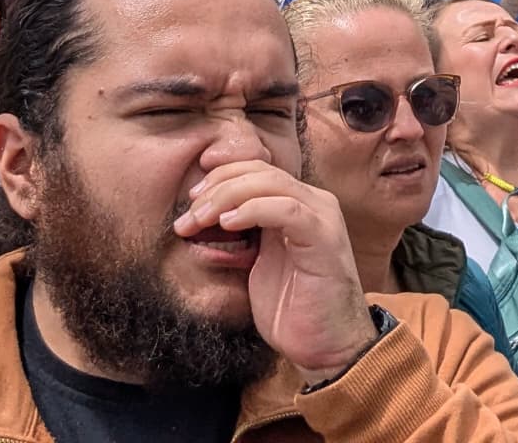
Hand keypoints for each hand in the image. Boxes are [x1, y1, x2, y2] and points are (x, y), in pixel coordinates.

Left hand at [177, 161, 375, 382]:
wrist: (329, 347)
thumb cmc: (293, 309)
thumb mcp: (259, 263)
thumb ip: (244, 235)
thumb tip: (203, 218)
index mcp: (299, 205)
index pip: (256, 170)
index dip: (220, 178)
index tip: (190, 200)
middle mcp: (314, 203)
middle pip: (259, 171)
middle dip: (217, 187)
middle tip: (188, 215)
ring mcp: (322, 218)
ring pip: (271, 183)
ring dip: (226, 197)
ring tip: (199, 220)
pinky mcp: (325, 239)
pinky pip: (287, 209)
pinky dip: (253, 209)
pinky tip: (228, 224)